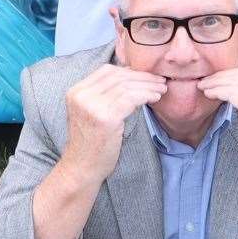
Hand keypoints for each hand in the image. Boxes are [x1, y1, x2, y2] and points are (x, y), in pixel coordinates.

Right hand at [61, 64, 166, 182]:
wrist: (82, 168)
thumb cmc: (91, 143)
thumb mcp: (90, 113)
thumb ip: (102, 95)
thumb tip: (131, 78)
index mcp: (76, 92)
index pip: (106, 70)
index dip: (129, 71)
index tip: (145, 75)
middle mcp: (81, 96)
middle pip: (118, 76)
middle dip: (142, 76)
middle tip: (160, 80)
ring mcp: (92, 106)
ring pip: (127, 86)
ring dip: (148, 86)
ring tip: (162, 89)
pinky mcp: (106, 118)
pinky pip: (132, 99)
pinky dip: (146, 95)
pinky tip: (155, 98)